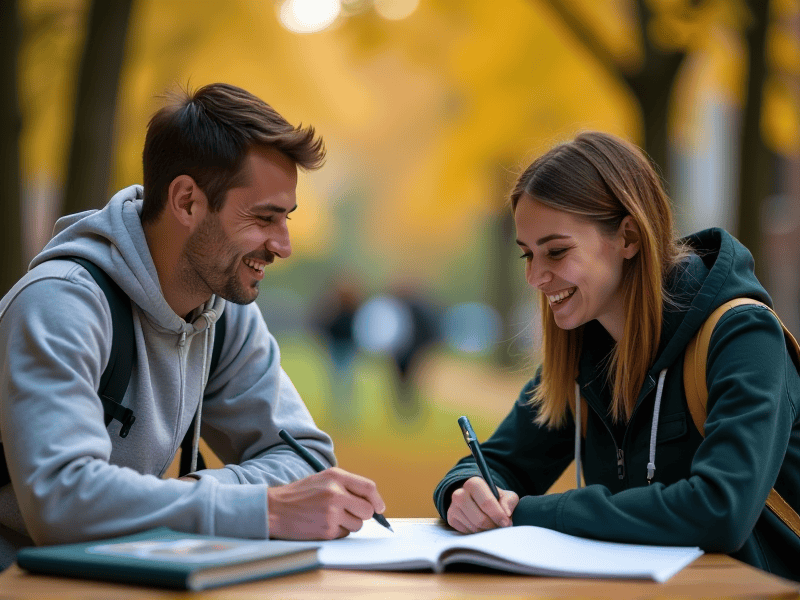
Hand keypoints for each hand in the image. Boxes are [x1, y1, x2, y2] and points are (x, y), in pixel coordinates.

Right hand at [267, 468, 385, 539]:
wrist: (274, 509)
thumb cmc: (300, 495)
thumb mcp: (323, 480)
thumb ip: (346, 486)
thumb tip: (372, 503)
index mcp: (336, 476)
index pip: (369, 488)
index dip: (377, 500)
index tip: (380, 508)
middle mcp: (336, 492)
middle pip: (367, 510)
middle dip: (363, 514)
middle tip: (350, 513)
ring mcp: (331, 512)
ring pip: (357, 524)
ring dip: (348, 524)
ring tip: (330, 517)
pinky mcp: (326, 530)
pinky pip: (344, 534)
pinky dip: (337, 532)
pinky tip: (322, 524)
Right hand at [447, 476, 518, 533]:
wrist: (476, 500)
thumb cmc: (493, 498)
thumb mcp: (505, 496)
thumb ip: (509, 501)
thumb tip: (506, 513)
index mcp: (474, 483)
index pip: (486, 502)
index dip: (498, 514)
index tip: (506, 523)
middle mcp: (459, 493)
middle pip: (479, 519)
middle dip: (493, 526)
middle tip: (500, 527)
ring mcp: (453, 507)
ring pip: (474, 527)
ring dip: (486, 531)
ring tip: (492, 526)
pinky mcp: (451, 519)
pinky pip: (467, 533)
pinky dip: (477, 533)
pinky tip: (481, 527)